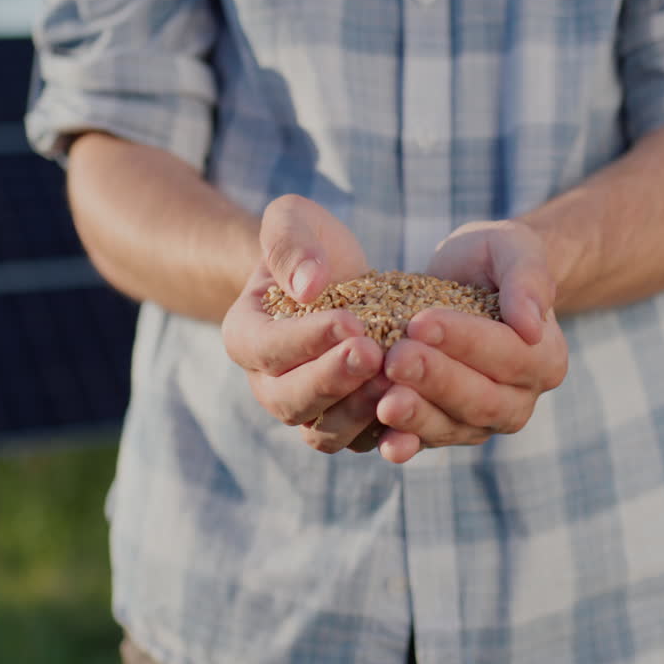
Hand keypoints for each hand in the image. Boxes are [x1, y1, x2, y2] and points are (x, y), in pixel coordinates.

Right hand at [222, 195, 389, 453]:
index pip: (267, 349)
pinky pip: (361, 442)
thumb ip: (290, 242)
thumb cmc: (309, 246)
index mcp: (245, 337)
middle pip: (290, 401)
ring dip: (359, 412)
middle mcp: (269, 385)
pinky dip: (386, 433)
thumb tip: (308, 286)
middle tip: (373, 354)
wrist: (337, 280)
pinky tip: (417, 407)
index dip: (306, 340)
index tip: (350, 321)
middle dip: (332, 380)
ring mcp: (308, 411)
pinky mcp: (348, 425)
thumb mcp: (293, 221)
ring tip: (396, 381)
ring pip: (324, 433)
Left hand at [374, 220, 568, 462]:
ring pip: (453, 426)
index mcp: (546, 358)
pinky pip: (426, 441)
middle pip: (481, 399)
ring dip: (417, 417)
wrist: (465, 280)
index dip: (466, 341)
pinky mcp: (445, 430)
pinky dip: (405, 443)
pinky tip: (384, 444)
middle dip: (436, 380)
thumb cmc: (492, 259)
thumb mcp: (513, 248)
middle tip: (396, 360)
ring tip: (384, 402)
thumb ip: (528, 279)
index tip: (422, 321)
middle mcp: (519, 399)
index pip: (508, 354)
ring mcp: (482, 422)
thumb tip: (531, 325)